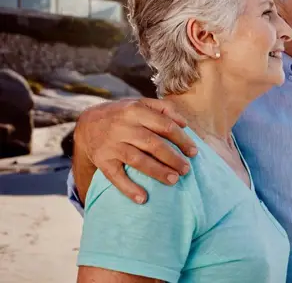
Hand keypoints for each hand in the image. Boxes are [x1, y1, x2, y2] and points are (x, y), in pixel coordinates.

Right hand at [73, 98, 196, 203]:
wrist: (87, 124)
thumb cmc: (123, 114)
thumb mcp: (140, 103)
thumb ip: (163, 108)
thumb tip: (184, 124)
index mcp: (135, 111)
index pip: (164, 126)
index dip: (181, 140)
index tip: (193, 152)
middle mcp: (123, 127)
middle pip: (153, 144)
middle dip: (173, 158)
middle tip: (186, 169)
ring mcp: (111, 145)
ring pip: (137, 160)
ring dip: (157, 172)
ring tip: (174, 180)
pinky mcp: (102, 160)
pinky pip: (116, 177)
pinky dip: (129, 189)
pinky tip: (143, 198)